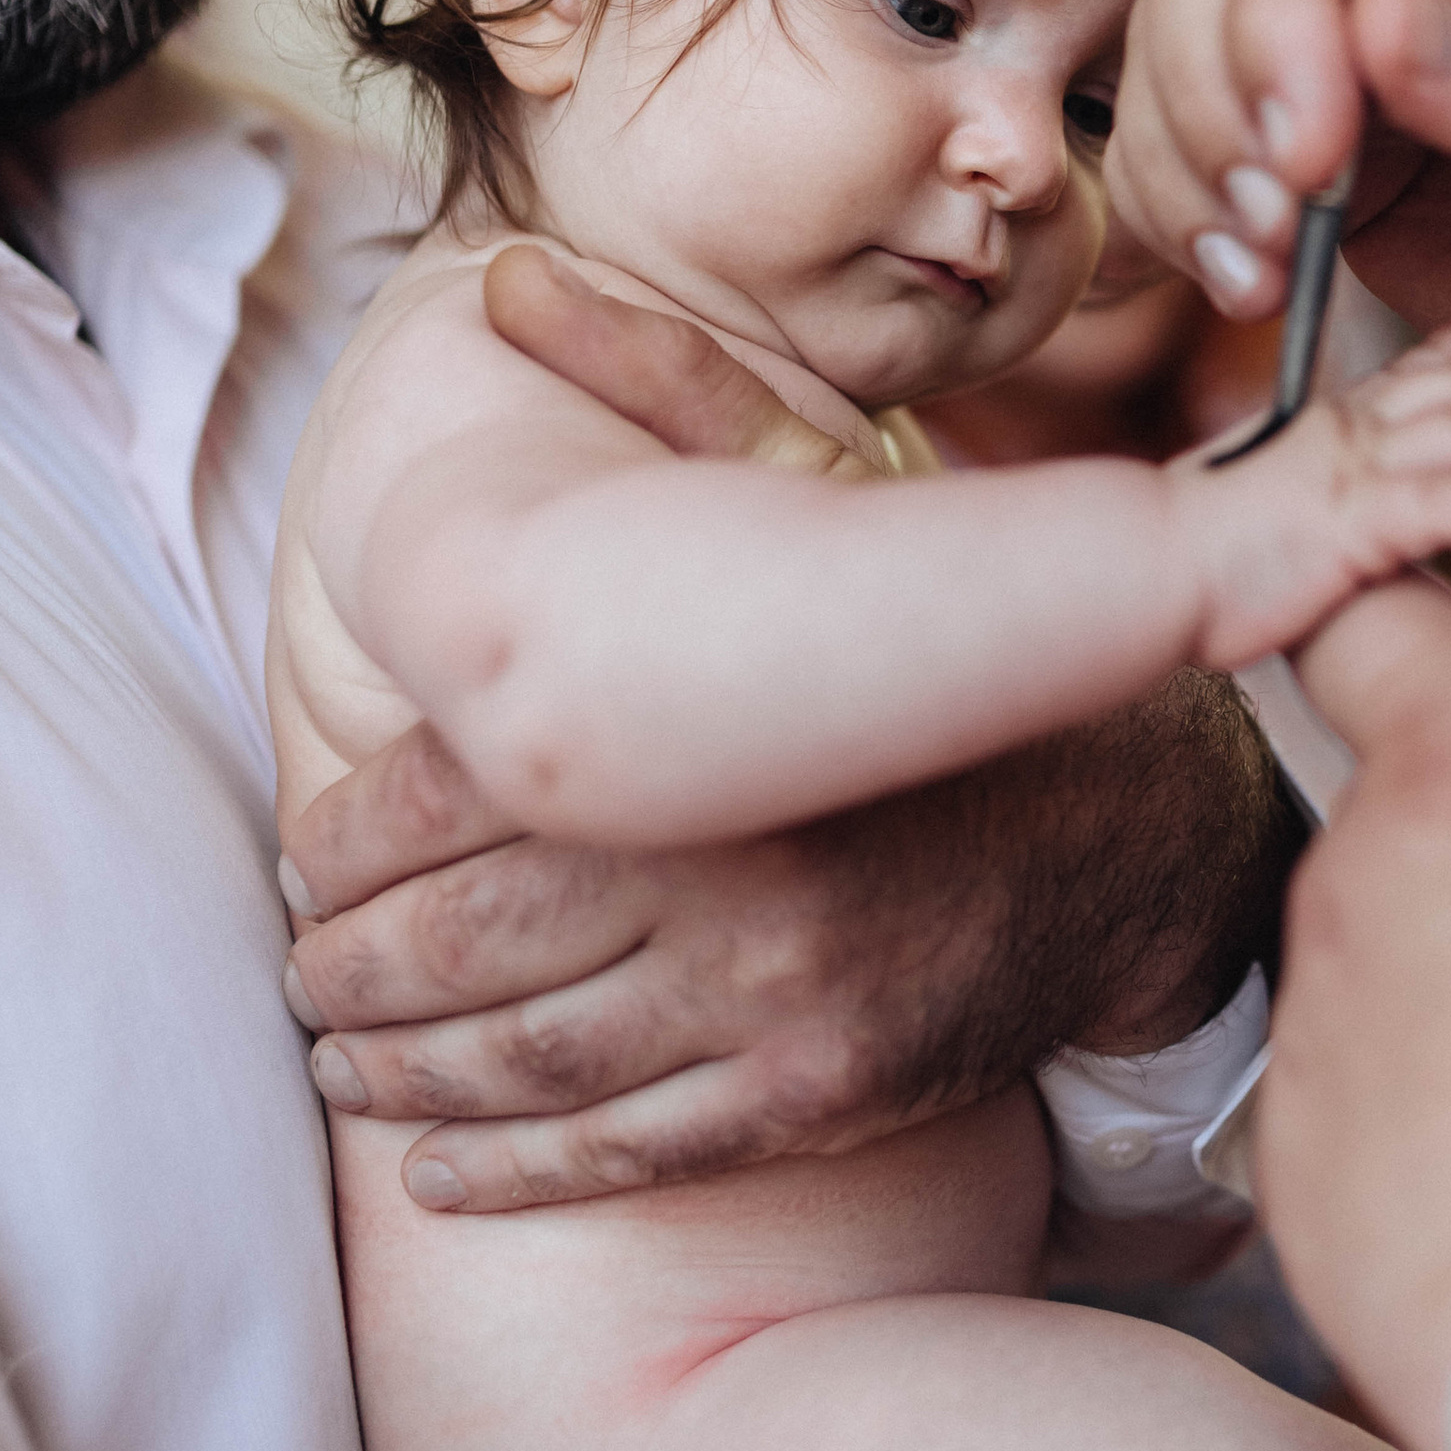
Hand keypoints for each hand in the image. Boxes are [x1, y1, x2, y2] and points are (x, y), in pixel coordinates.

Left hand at [281, 257, 1299, 1208]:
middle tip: (300, 972)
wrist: (1150, 828)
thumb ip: (662, 395)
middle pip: (463, 942)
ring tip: (339, 1062)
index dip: (344, 842)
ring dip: (401, 1073)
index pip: (451, 797)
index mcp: (704, 730)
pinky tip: (436, 1168)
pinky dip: (512, 1170)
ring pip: (525, 1059)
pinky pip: (626, 1150)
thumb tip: (517, 280)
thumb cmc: (953, 665)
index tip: (302, 860)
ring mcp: (777, 997)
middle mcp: (731, 872)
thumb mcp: (825, 502)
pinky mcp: (821, 1091)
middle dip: (350, 968)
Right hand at [1107, 0, 1450, 435]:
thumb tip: (1374, 15)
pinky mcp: (1342, 164)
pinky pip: (1208, 153)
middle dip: (1215, 66)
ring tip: (1256, 263)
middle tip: (1275, 203)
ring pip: (1192, 36)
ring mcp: (1377, 58)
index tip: (1311, 137)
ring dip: (1186, 147)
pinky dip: (1192, 213)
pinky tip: (1250, 283)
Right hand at [1182, 305, 1450, 668]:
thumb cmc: (1184, 544)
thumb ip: (1310, 459)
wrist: (1125, 570)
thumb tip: (1340, 456)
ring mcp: (1354, 480)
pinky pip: (1430, 514)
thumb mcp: (1258, 486)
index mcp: (1336, 432)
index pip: (1416, 376)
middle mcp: (1353, 442)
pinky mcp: (1348, 532)